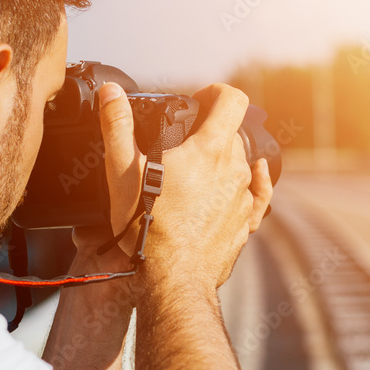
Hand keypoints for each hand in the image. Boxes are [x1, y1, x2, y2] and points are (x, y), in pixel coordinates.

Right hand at [97, 82, 264, 294]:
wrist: (173, 278)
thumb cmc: (148, 226)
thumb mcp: (122, 171)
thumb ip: (117, 126)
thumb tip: (111, 92)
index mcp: (211, 149)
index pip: (233, 100)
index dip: (216, 92)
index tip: (199, 99)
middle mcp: (236, 170)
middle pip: (233, 133)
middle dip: (211, 130)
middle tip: (184, 140)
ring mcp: (245, 197)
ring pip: (241, 164)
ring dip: (223, 160)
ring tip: (196, 171)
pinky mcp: (247, 223)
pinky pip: (258, 195)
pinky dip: (254, 182)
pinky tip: (253, 176)